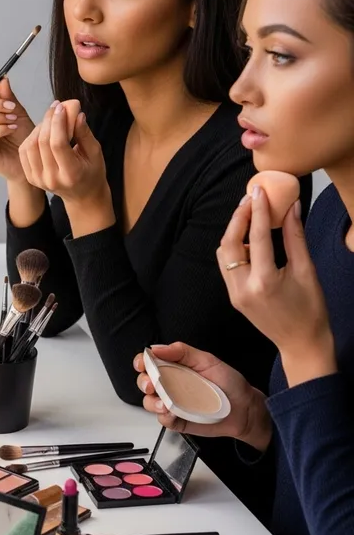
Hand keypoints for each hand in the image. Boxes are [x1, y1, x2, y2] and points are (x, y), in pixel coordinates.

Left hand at [19, 102, 112, 233]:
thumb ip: (84, 133)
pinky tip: (42, 130)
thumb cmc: (92, 172)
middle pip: (43, 143)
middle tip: (55, 106)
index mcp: (70, 174)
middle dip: (48, 120)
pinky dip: (31, 137)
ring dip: (39, 127)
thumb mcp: (95, 152)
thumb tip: (76, 113)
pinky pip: (25, 152)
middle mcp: (52, 179)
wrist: (82, 195)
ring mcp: (38, 179)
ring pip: (30, 145)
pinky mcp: (31, 177)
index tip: (61, 107)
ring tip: (50, 119)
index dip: (58, 122)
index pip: (58, 144)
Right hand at [133, 342, 271, 450]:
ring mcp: (173, 403)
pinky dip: (165, 417)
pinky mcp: (178, 420)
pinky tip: (173, 412)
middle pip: (144, 382)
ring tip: (164, 403)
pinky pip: (163, 420)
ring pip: (149, 402)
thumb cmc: (229, 383)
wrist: (245, 409)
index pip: (150, 362)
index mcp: (174, 367)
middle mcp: (170, 385)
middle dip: (143, 382)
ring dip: (152, 402)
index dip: (142, 362)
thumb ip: (182, 351)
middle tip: (152, 384)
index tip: (143, 363)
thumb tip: (158, 348)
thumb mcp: (207, 360)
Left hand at [218, 188, 335, 384]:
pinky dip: (234, 248)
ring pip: (223, 253)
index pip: (257, 237)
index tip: (259, 191)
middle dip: (238, 218)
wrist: (301, 344)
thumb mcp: (307, 271)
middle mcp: (243, 288)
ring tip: (249, 215)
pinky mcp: (233, 297)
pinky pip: (226, 266)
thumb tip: (292, 206)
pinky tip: (248, 238)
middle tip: (250, 199)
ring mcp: (234, 294)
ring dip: (233, 232)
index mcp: (264, 282)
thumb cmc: (311, 310)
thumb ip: (296, 237)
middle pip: (230, 242)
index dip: (257, 210)